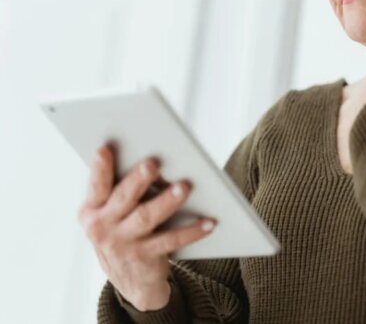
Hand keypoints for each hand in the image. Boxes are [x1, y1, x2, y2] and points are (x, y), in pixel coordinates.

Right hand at [77, 144, 214, 310]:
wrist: (129, 280)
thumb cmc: (123, 232)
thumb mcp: (111, 214)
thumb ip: (120, 190)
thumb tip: (151, 161)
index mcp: (92, 210)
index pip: (96, 186)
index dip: (99, 169)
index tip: (105, 149)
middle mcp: (102, 228)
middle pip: (124, 198)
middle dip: (138, 180)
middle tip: (153, 164)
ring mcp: (122, 244)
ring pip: (147, 217)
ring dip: (166, 201)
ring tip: (183, 187)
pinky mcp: (144, 257)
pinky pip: (172, 240)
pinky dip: (192, 231)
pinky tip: (209, 222)